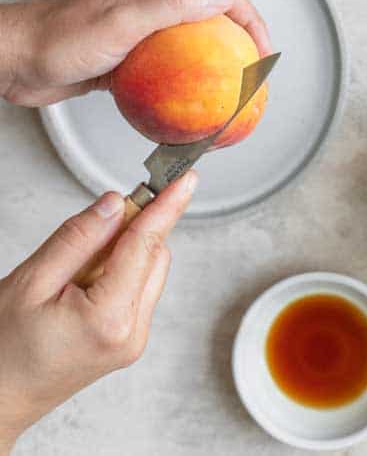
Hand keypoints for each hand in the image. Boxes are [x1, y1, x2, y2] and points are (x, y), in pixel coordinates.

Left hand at [0, 0, 271, 105]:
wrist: (12, 58)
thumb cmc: (58, 37)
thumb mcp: (119, 20)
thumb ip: (170, 5)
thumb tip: (220, 0)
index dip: (251, 18)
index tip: (263, 53)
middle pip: (212, 13)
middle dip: (241, 38)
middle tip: (255, 75)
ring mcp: (140, 25)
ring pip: (192, 40)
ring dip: (215, 60)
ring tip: (231, 90)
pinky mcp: (127, 52)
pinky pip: (168, 64)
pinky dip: (186, 80)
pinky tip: (190, 103)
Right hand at [0, 172, 196, 454]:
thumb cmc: (4, 350)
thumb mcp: (32, 282)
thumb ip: (78, 238)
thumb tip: (115, 203)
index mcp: (109, 318)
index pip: (147, 245)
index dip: (167, 205)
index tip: (186, 178)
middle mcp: (132, 332)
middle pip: (155, 255)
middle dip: (134, 228)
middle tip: (97, 221)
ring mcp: (133, 340)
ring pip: (149, 270)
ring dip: (125, 250)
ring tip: (76, 266)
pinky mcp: (128, 341)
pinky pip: (137, 288)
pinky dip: (119, 271)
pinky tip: (83, 282)